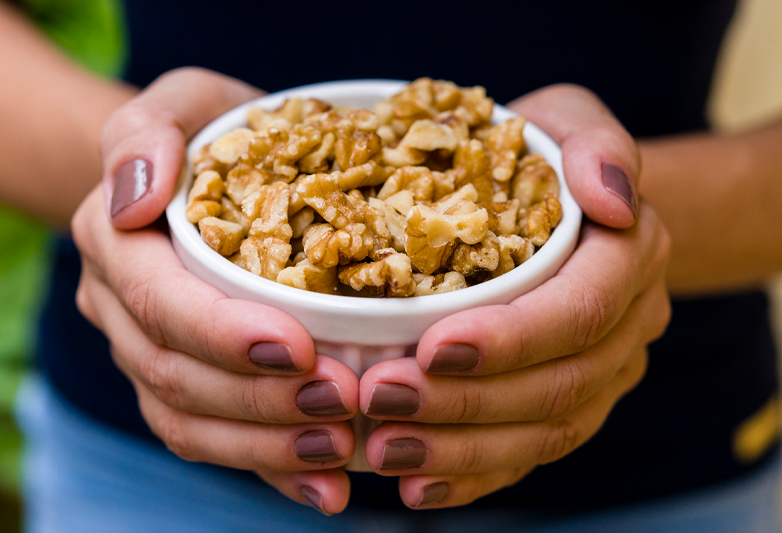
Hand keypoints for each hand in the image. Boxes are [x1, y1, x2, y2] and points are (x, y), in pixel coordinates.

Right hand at [72, 68, 359, 514]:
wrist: (215, 171)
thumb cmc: (211, 130)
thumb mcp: (184, 101)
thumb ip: (147, 133)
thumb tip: (133, 199)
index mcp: (116, 243)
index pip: (159, 302)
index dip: (223, 333)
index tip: (300, 347)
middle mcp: (122, 309)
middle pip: (176, 375)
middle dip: (260, 398)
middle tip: (344, 403)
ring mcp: (149, 354)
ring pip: (191, 422)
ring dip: (267, 446)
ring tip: (341, 449)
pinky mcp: (186, 385)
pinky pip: (215, 441)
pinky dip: (269, 469)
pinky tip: (325, 485)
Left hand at [358, 85, 671, 508]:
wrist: (555, 204)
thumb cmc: (544, 157)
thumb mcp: (570, 121)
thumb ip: (597, 147)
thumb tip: (614, 200)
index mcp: (626, 261)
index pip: (578, 312)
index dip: (510, 338)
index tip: (430, 346)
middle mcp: (624, 328)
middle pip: (557, 385)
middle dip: (466, 402)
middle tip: (381, 400)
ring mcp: (600, 376)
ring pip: (544, 432)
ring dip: (461, 449)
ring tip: (385, 450)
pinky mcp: (566, 406)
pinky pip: (529, 456)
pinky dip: (475, 478)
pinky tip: (419, 489)